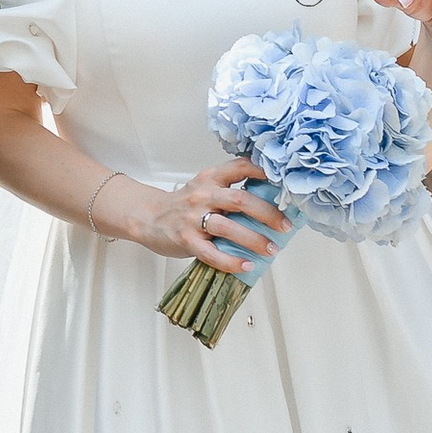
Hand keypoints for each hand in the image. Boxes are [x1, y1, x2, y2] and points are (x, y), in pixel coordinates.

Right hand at [108, 157, 288, 268]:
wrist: (146, 216)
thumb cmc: (182, 205)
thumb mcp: (204, 187)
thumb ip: (229, 190)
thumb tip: (270, 203)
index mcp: (210, 178)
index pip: (240, 167)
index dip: (264, 171)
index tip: (284, 181)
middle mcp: (203, 195)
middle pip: (241, 199)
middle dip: (268, 213)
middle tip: (285, 225)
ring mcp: (193, 218)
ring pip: (229, 227)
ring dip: (254, 239)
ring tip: (271, 249)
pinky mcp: (186, 241)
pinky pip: (212, 253)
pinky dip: (232, 261)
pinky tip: (246, 265)